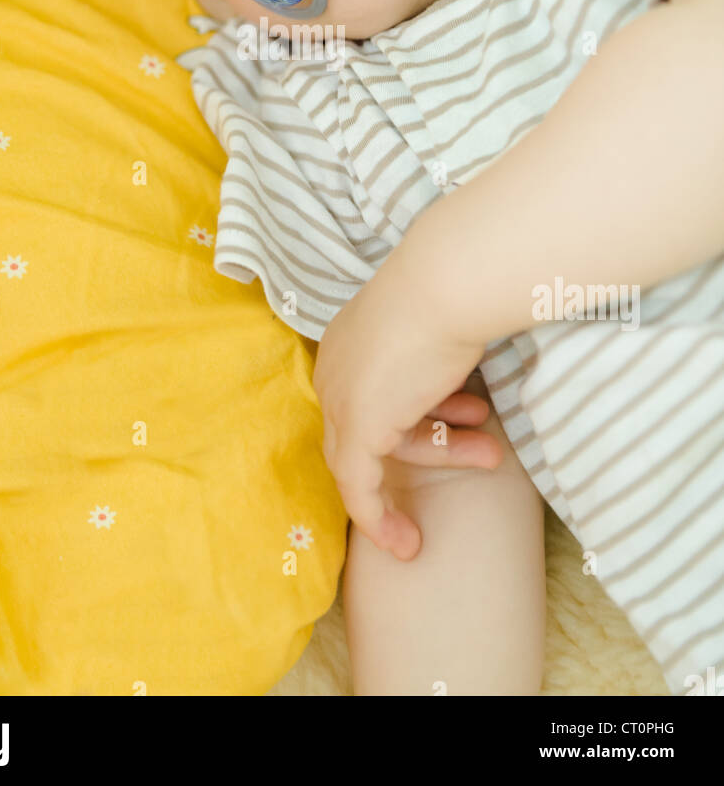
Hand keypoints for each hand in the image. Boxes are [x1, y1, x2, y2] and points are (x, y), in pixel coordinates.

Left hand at [312, 257, 489, 559]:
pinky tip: (406, 543)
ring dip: (437, 460)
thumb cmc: (454, 290)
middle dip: (434, 436)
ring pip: (373, 455)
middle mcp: (334, 367)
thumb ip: (439, 348)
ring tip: (492, 457)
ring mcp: (340, 399)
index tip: (458, 423)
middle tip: (487, 443)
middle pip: (373, 423)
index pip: (369, 393)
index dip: (417, 413)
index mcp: (348, 339)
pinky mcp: (355, 430)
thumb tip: (464, 351)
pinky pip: (357, 488)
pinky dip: (377, 518)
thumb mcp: (442, 322)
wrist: (449, 282)